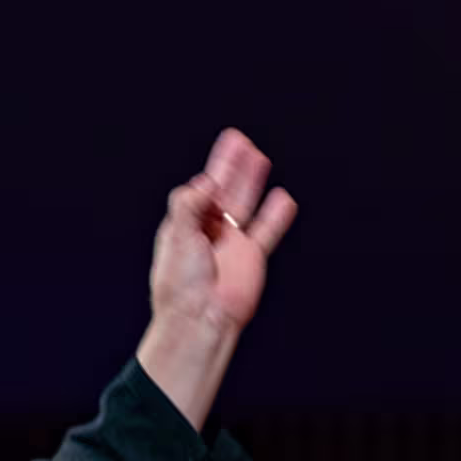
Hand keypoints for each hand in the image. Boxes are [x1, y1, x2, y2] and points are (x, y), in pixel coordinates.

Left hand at [146, 128, 296, 332]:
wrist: (201, 319)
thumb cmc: (180, 286)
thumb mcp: (177, 236)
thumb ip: (189, 204)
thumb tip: (205, 182)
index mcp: (185, 226)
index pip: (200, 191)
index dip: (212, 172)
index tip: (223, 155)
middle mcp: (209, 232)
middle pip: (225, 191)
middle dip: (233, 166)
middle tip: (241, 141)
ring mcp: (232, 244)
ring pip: (246, 204)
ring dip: (252, 181)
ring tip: (259, 157)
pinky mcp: (252, 258)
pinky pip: (267, 230)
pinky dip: (276, 215)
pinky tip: (283, 198)